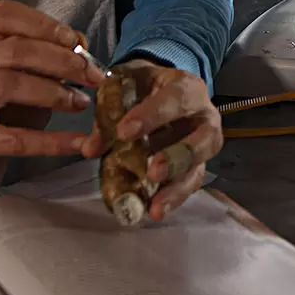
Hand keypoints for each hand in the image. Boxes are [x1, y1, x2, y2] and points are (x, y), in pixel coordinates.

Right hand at [0, 0, 102, 200]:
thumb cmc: (1, 114)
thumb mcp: (26, 80)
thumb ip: (50, 59)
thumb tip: (82, 44)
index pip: (0, 14)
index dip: (42, 23)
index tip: (76, 42)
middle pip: (12, 50)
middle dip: (60, 60)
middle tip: (92, 76)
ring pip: (7, 84)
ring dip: (54, 93)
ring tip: (80, 103)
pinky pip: (13, 139)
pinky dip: (50, 141)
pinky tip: (77, 142)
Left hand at [81, 58, 222, 221]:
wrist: (161, 88)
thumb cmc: (146, 85)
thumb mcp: (127, 83)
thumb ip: (110, 108)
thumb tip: (91, 147)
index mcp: (187, 87)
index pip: (175, 99)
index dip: (152, 116)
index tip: (124, 132)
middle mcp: (204, 116)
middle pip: (204, 138)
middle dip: (178, 157)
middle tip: (152, 172)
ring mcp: (203, 143)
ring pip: (199, 167)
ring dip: (177, 188)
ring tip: (155, 207)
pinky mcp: (196, 165)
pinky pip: (190, 184)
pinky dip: (173, 198)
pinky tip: (154, 210)